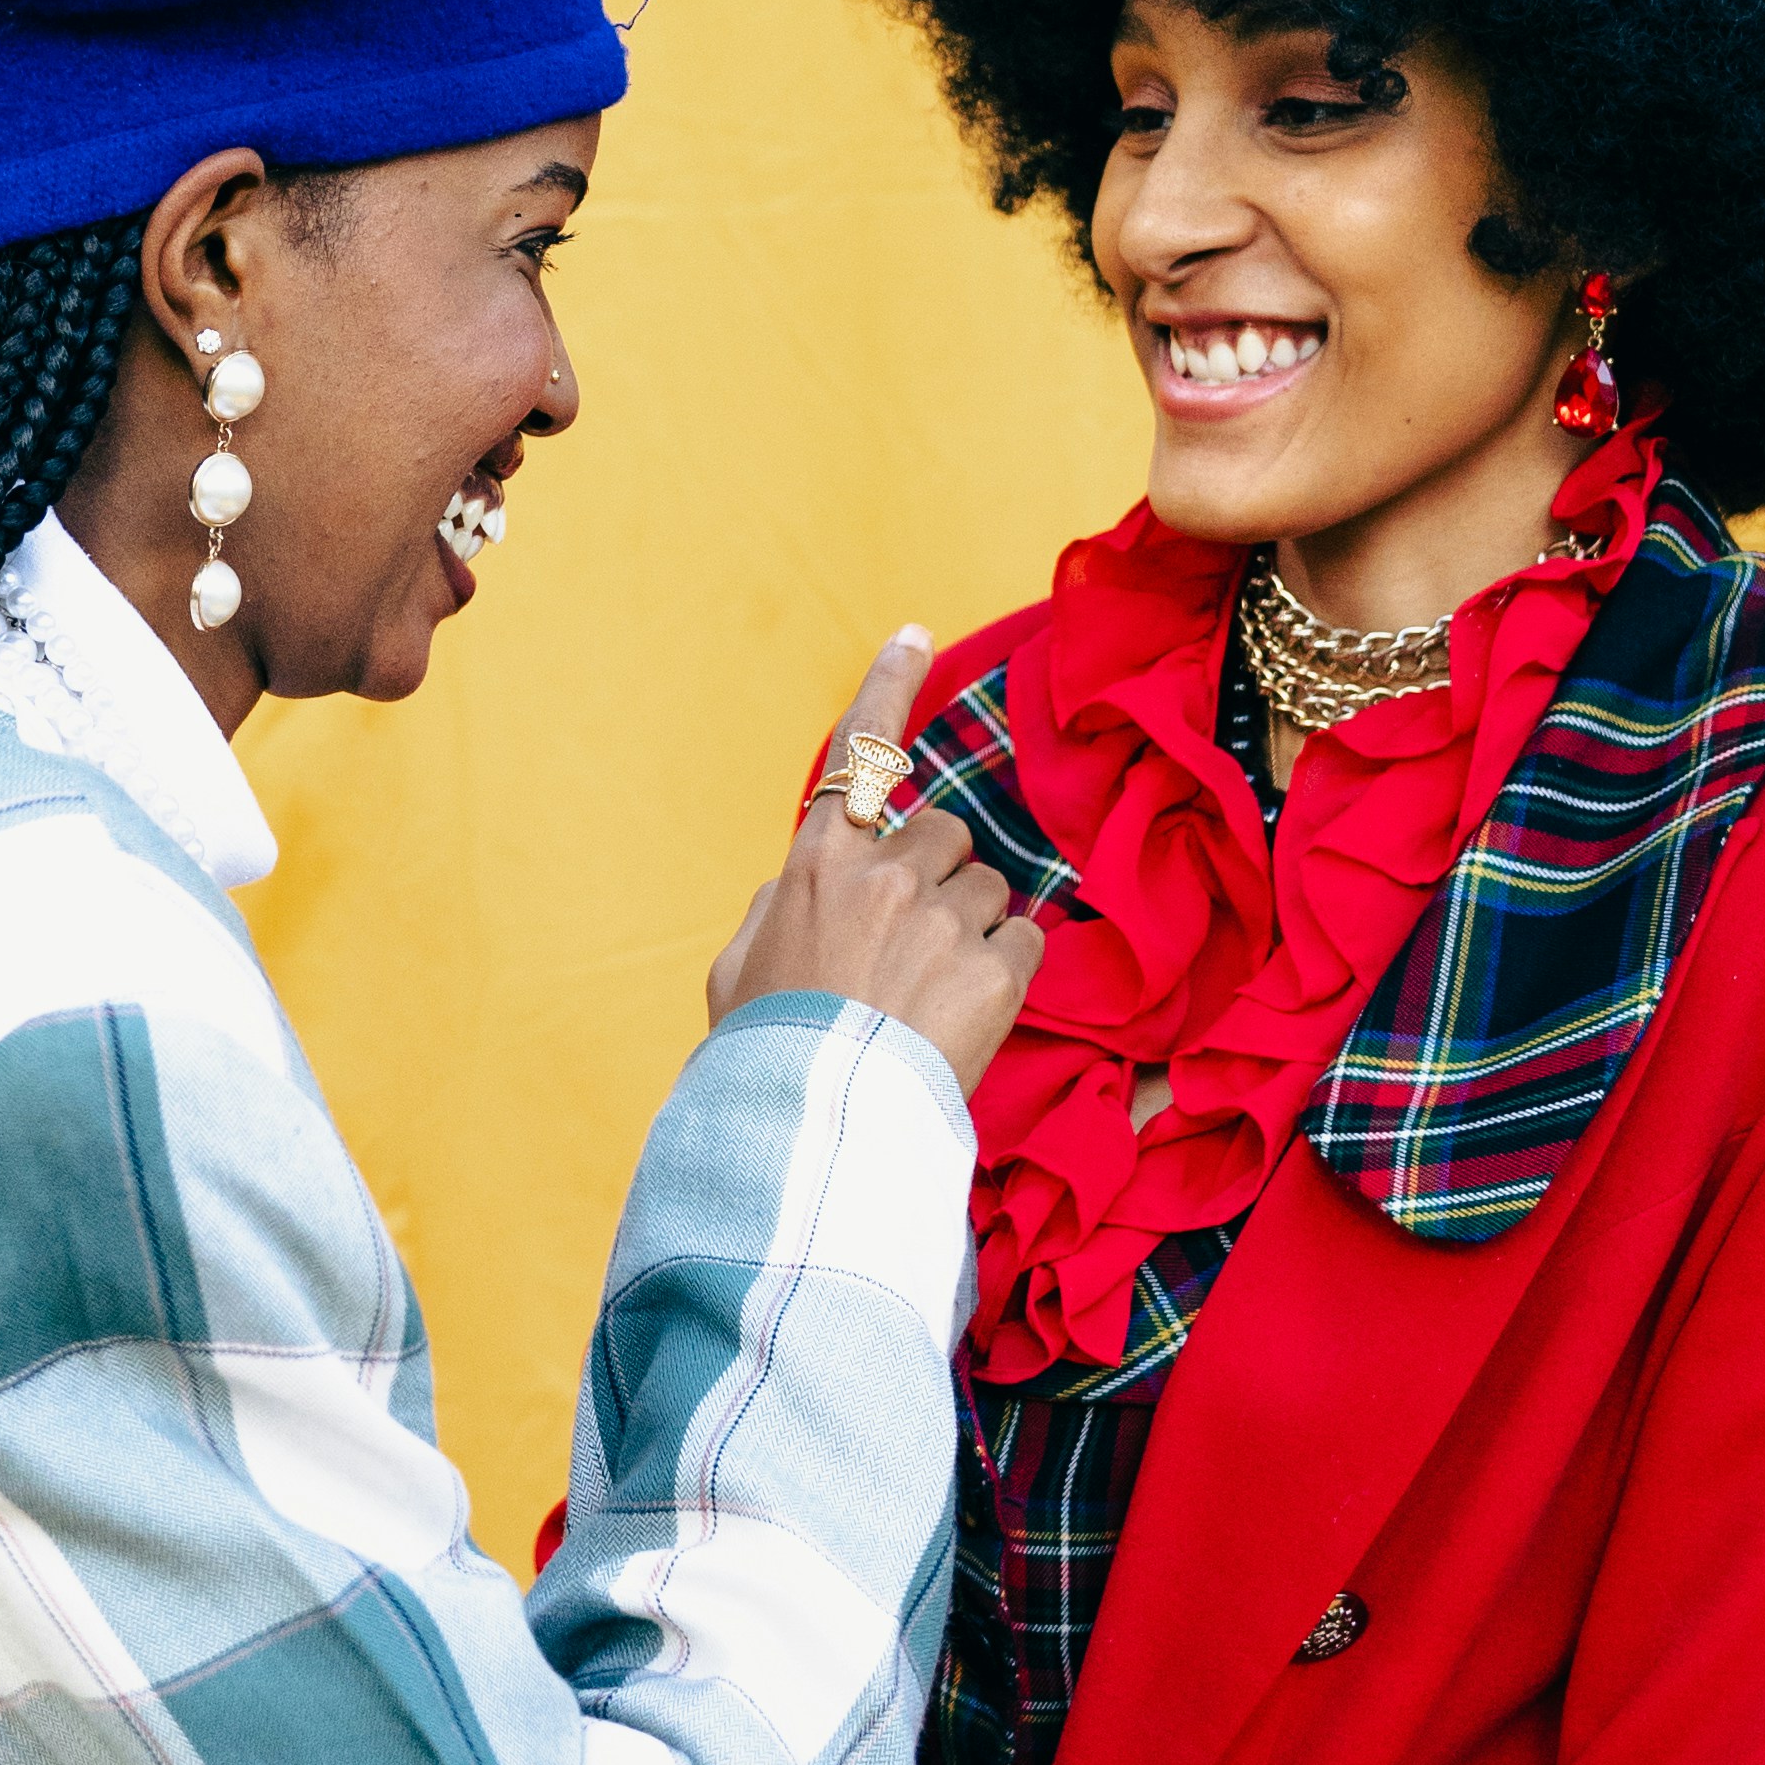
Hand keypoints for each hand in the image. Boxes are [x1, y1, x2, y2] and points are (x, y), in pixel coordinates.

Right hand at [706, 632, 1048, 1100]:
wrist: (814, 1129)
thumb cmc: (766, 1052)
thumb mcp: (738, 969)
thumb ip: (776, 909)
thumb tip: (802, 887)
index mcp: (819, 866)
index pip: (859, 753)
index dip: (887, 686)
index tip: (915, 635)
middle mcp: (886, 877)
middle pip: (945, 836)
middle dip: (938, 878)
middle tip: (910, 944)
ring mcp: (945, 924)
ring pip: (991, 891)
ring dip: (972, 929)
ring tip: (932, 993)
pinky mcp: (996, 976)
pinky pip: (1026, 943)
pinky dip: (1007, 972)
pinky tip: (968, 1012)